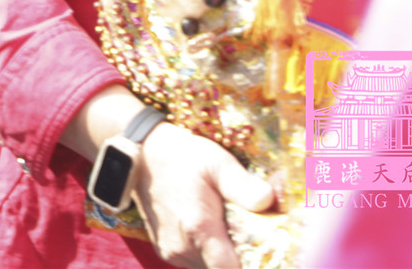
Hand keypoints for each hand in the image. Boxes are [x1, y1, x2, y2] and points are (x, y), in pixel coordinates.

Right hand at [133, 121, 276, 268]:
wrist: (142, 153)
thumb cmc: (182, 156)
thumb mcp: (216, 162)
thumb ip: (243, 185)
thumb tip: (269, 202)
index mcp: (199, 228)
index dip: (252, 263)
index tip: (262, 249)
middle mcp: (183, 247)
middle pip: (223, 268)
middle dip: (239, 255)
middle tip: (248, 232)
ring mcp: (172, 251)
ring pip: (208, 266)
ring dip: (222, 254)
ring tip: (227, 227)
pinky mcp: (165, 250)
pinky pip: (195, 261)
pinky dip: (207, 251)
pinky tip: (209, 228)